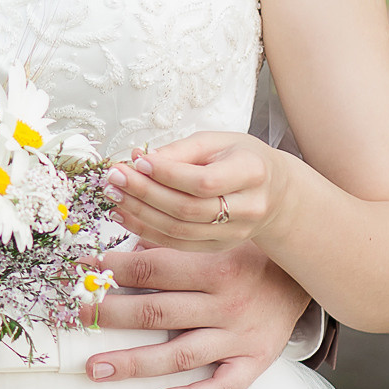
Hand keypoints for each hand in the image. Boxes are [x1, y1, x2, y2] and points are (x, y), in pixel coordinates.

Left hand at [79, 241, 312, 388]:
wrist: (303, 275)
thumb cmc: (247, 252)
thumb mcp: (214, 238)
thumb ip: (170, 244)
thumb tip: (120, 252)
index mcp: (214, 267)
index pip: (152, 270)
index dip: (111, 270)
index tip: (81, 269)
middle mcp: (226, 304)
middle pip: (157, 313)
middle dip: (111, 315)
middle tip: (77, 318)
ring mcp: (239, 337)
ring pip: (179, 354)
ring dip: (134, 363)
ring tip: (95, 368)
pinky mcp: (254, 363)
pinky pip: (222, 387)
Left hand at [104, 131, 288, 251]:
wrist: (275, 192)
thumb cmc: (241, 159)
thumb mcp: (217, 142)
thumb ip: (180, 150)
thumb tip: (139, 160)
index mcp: (252, 173)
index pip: (203, 181)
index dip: (166, 174)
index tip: (137, 162)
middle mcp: (248, 207)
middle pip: (188, 208)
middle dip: (144, 193)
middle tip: (114, 178)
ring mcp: (236, 233)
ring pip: (180, 230)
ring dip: (140, 213)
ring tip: (113, 196)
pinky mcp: (220, 247)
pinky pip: (178, 244)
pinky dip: (147, 231)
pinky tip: (126, 215)